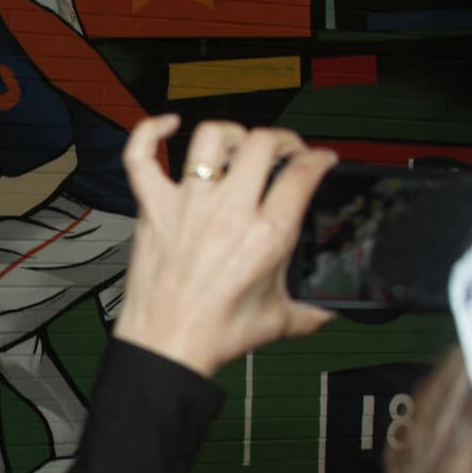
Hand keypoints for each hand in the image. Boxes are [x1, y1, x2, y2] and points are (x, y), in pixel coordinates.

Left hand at [113, 115, 338, 377]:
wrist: (165, 346)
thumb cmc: (214, 335)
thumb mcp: (279, 321)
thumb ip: (312, 312)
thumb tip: (330, 312)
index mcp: (267, 235)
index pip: (303, 173)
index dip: (319, 159)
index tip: (320, 160)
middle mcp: (228, 212)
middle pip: (262, 143)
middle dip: (282, 139)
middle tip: (284, 151)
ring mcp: (187, 206)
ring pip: (210, 138)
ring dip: (231, 133)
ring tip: (238, 146)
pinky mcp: (153, 209)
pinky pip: (141, 158)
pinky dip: (149, 133)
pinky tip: (165, 126)